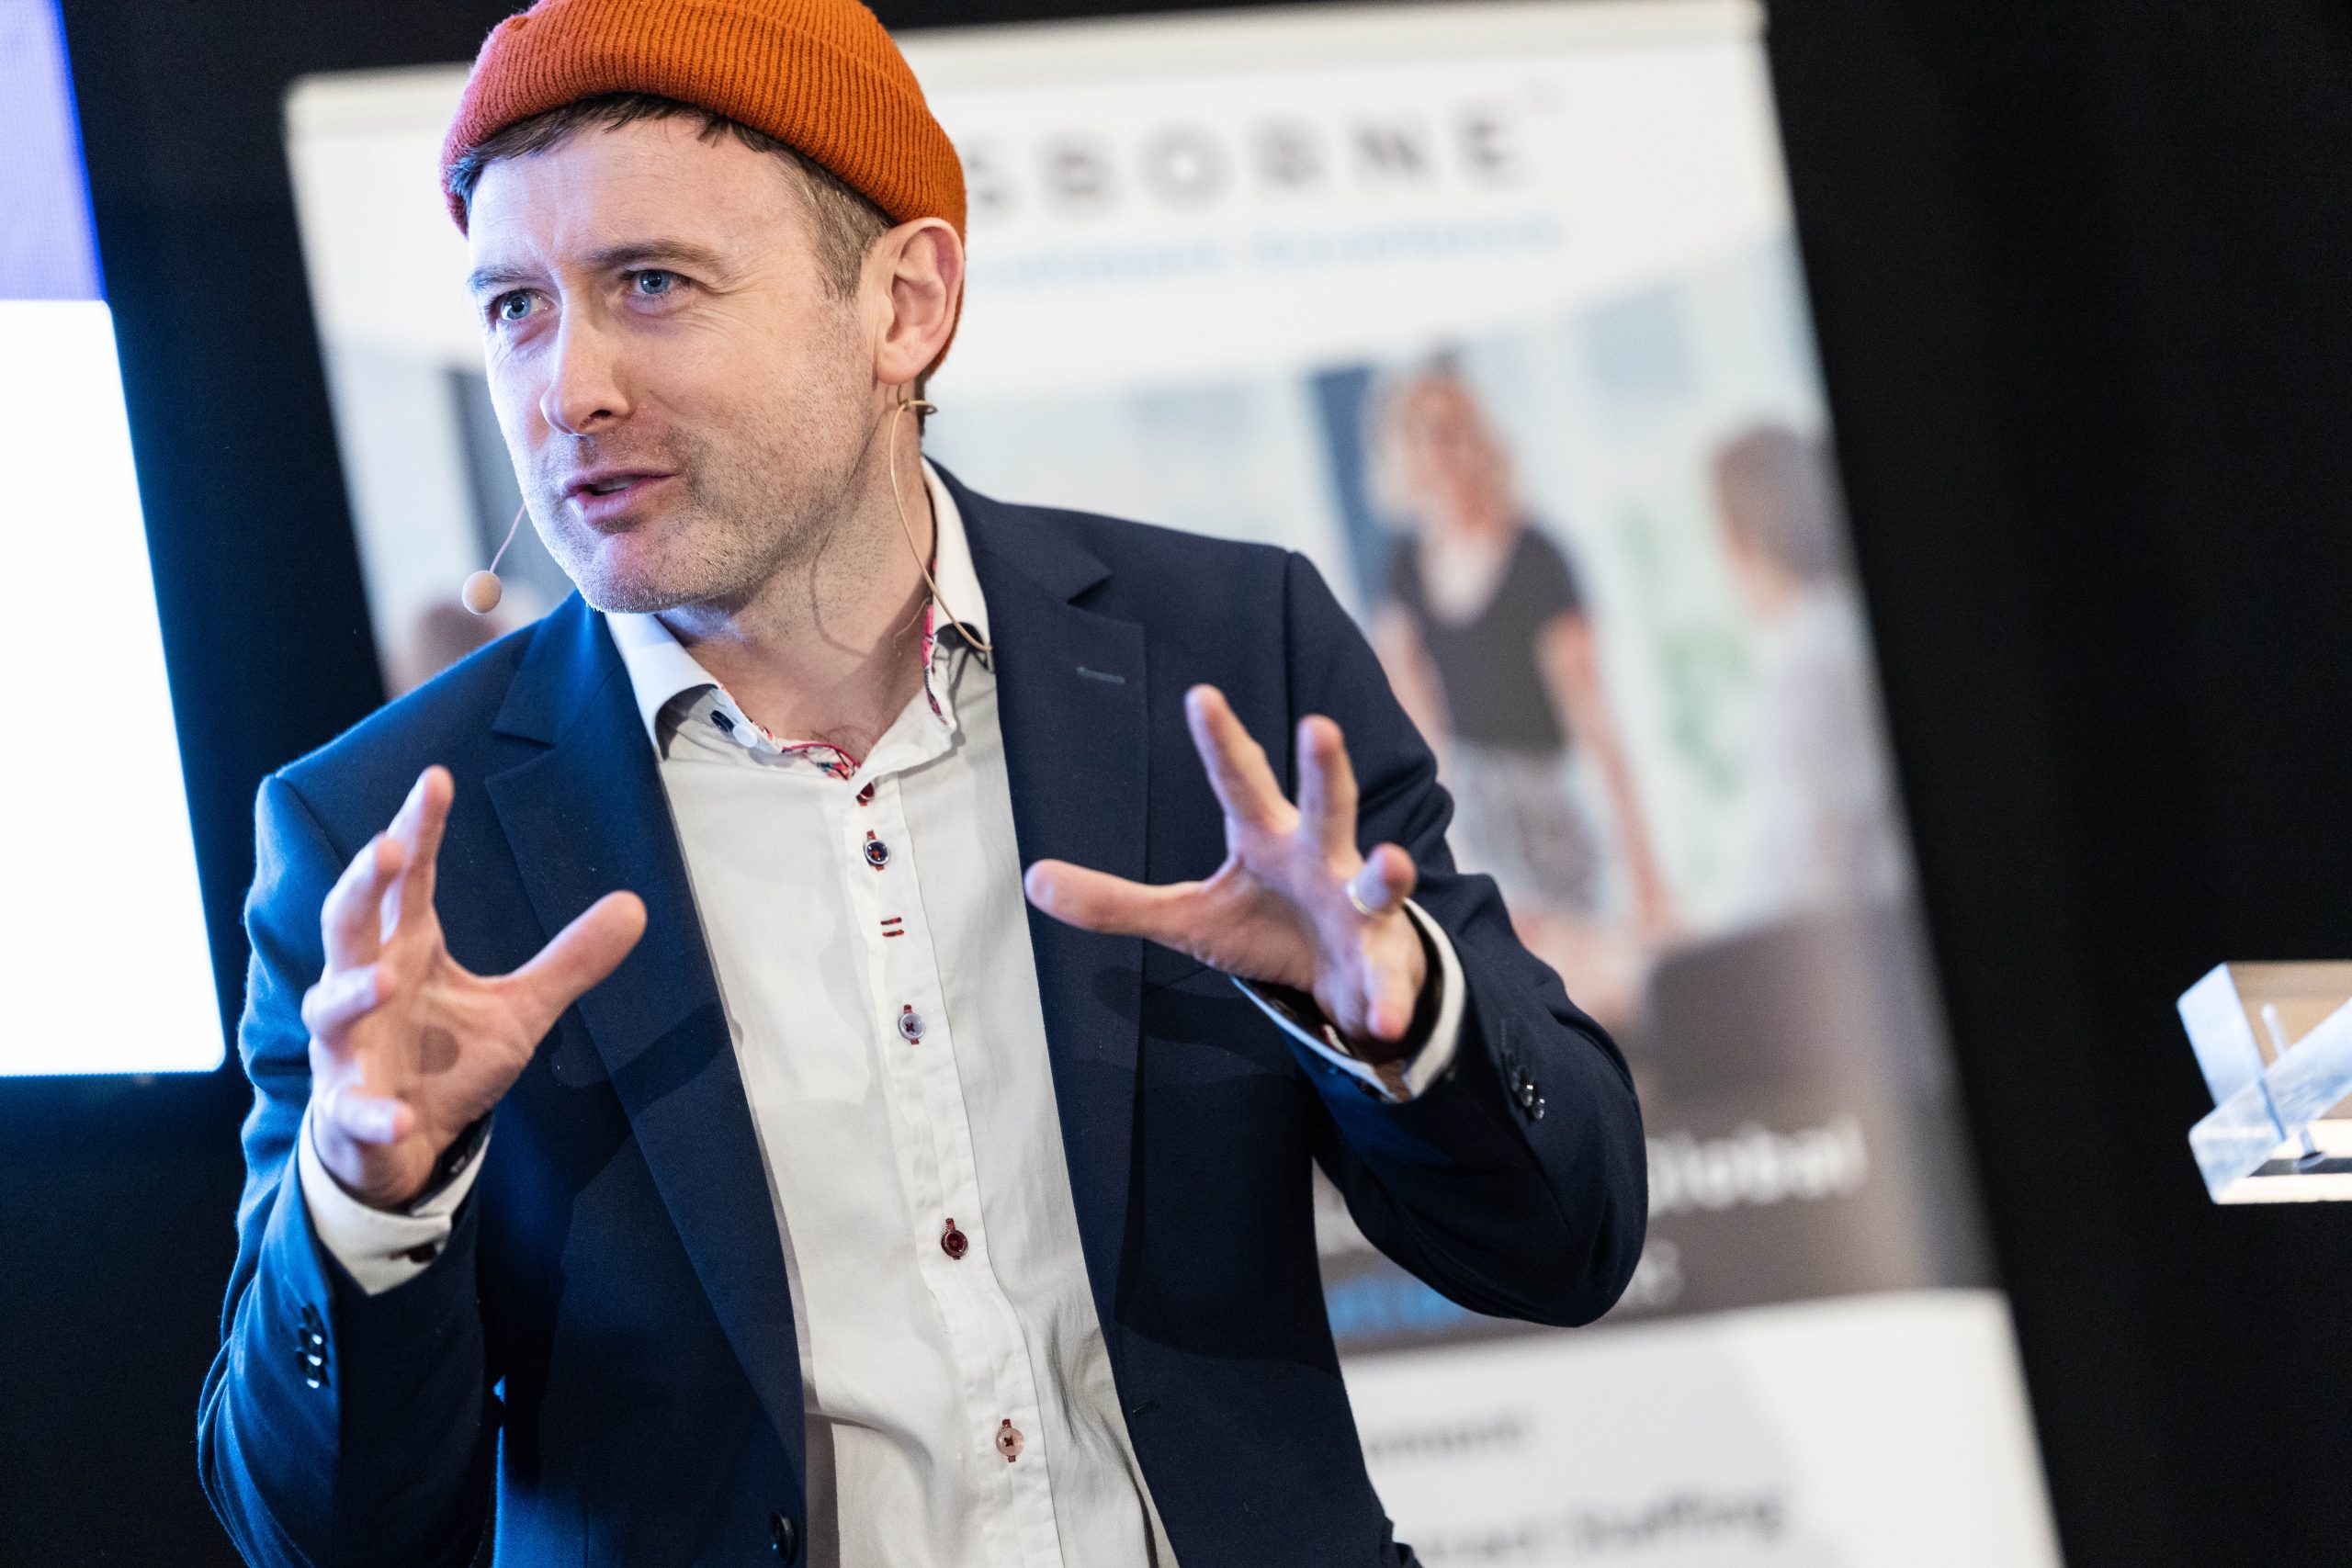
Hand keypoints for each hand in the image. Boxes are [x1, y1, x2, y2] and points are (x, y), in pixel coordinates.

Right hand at [303, 767, 645, 1209]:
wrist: (399, 1145)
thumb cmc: (444, 1061)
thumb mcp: (519, 1009)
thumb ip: (568, 960)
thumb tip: (635, 906)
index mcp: (407, 948)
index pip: (409, 881)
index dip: (418, 829)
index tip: (436, 779)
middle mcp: (365, 985)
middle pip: (350, 923)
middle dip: (363, 885)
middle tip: (389, 847)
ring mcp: (348, 1047)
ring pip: (331, 1007)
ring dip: (356, 990)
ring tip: (390, 977)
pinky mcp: (348, 1109)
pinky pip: (354, 1110)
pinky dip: (373, 1114)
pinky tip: (400, 1119)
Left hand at [1024, 686, 1427, 1061]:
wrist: (1343, 976)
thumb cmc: (1267, 925)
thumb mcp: (1188, 916)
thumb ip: (1116, 901)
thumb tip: (1033, 880)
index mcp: (1266, 838)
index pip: (1239, 782)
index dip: (1221, 741)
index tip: (1201, 695)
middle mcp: (1319, 856)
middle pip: (1324, 804)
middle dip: (1323, 769)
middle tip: (1318, 726)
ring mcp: (1359, 904)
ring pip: (1376, 879)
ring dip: (1384, 872)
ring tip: (1390, 862)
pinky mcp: (1384, 957)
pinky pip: (1387, 979)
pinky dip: (1387, 999)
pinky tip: (1385, 1020)